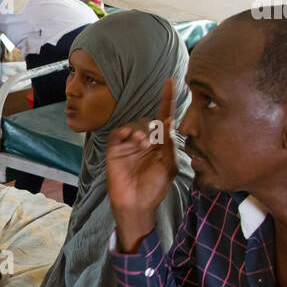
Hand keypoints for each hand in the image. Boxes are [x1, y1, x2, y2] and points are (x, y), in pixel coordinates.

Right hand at [107, 78, 177, 250]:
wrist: (136, 204)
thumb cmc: (155, 188)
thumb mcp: (169, 166)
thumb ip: (170, 144)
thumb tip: (170, 121)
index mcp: (160, 144)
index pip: (164, 118)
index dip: (167, 100)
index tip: (172, 82)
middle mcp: (144, 142)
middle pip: (148, 121)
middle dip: (152, 127)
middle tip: (152, 141)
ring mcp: (129, 146)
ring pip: (134, 125)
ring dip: (140, 131)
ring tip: (143, 144)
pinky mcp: (115, 151)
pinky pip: (118, 134)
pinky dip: (124, 132)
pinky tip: (130, 138)